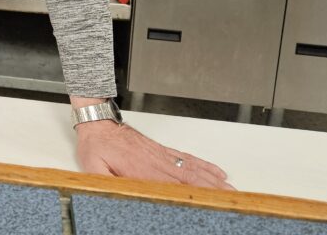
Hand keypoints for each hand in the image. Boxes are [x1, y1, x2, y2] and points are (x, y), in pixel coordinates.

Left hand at [75, 120, 233, 189]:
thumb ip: (106, 183)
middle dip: (212, 191)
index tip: (208, 204)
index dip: (192, 196)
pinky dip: (204, 166)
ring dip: (213, 180)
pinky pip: (187, 158)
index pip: (172, 188)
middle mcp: (156, 162)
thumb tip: (115, 195)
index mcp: (142, 171)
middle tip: (232, 200)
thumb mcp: (94, 167)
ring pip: (193, 169)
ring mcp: (162, 155)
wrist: (98, 122)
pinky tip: (216, 172)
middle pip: (191, 180)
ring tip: (231, 190)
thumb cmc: (96, 145)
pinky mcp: (162, 150)